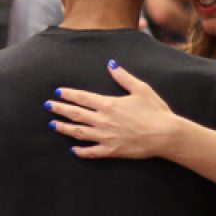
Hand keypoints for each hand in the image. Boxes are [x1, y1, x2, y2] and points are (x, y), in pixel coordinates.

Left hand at [45, 61, 176, 158]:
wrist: (167, 135)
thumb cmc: (156, 111)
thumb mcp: (141, 89)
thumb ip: (123, 77)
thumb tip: (111, 63)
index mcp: (108, 104)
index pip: (81, 98)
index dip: (68, 94)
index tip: (57, 92)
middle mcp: (103, 120)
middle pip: (75, 114)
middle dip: (59, 109)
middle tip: (48, 106)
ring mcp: (105, 136)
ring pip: (78, 132)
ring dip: (64, 128)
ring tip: (53, 125)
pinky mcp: (111, 150)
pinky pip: (91, 152)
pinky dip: (81, 151)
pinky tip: (73, 149)